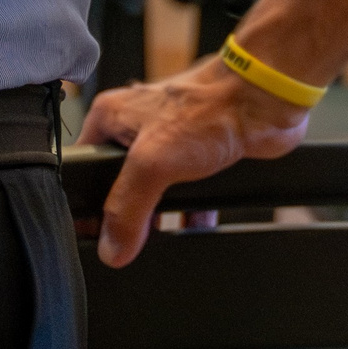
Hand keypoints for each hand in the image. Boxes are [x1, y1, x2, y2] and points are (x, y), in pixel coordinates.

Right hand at [79, 57, 305, 264]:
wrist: (264, 101)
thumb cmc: (211, 107)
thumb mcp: (152, 162)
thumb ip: (126, 208)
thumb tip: (111, 247)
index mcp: (112, 117)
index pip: (82, 168)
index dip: (87, 203)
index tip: (94, 236)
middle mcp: (137, 126)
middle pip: (118, 184)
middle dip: (128, 215)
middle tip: (131, 241)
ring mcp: (170, 140)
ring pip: (153, 192)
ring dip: (160, 218)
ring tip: (160, 240)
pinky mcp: (198, 154)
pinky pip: (185, 193)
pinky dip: (189, 213)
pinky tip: (193, 229)